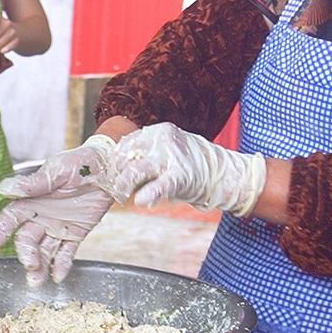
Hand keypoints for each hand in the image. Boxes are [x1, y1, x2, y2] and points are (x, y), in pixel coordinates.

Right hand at [0, 135, 121, 285]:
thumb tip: (3, 189)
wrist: (110, 168)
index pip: (8, 221)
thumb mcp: (55, 171)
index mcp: (30, 201)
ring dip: (39, 266)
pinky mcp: (75, 233)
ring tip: (37, 281)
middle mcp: (40, 217)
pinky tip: (57, 277)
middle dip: (25, 254)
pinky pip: (66, 253)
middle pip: (26, 240)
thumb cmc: (80, 163)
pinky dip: (61, 265)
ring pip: (43, 251)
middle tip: (29, 264)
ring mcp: (57, 227)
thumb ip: (32, 185)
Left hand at [111, 122, 266, 215]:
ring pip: (136, 171)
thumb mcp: (165, 151)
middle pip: (126, 158)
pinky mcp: (182, 176)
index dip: (114, 162)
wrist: (222, 173)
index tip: (110, 175)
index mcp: (157, 131)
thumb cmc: (186, 164)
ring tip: (123, 197)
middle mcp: (163, 140)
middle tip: (115, 189)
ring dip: (124, 187)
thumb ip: (144, 154)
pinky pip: (161, 185)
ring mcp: (172, 157)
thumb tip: (114, 167)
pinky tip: (141, 201)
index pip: (124, 145)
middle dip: (116, 176)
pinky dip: (150, 194)